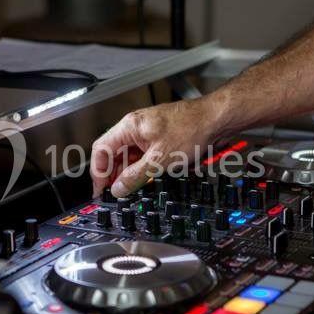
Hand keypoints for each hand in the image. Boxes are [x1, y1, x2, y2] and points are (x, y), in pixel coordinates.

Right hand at [90, 98, 221, 197]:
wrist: (215, 119)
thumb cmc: (191, 128)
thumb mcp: (159, 160)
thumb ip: (134, 176)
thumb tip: (118, 188)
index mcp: (129, 126)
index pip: (101, 149)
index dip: (98, 172)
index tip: (100, 190)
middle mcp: (135, 127)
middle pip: (112, 152)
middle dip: (111, 174)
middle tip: (114, 193)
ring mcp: (147, 131)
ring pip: (128, 155)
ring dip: (126, 172)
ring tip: (129, 189)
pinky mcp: (159, 137)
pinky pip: (142, 154)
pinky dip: (140, 167)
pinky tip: (145, 178)